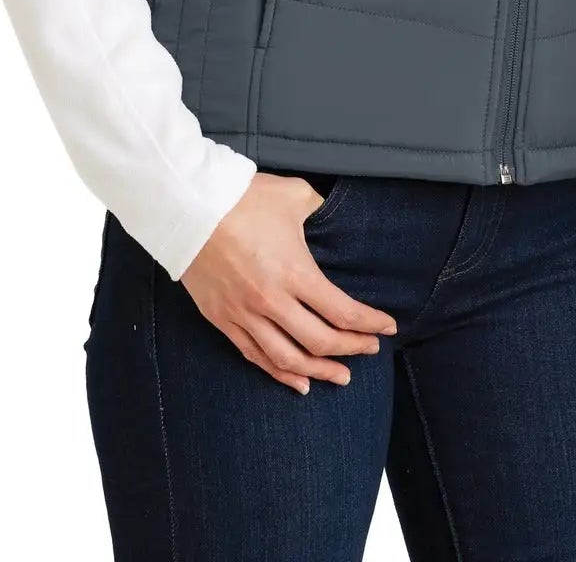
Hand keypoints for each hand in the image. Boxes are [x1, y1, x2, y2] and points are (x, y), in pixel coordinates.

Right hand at [180, 171, 397, 392]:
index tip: (387, 326)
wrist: (187, 205)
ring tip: (342, 377)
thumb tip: (329, 215)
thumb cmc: (243, 197)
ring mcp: (244, 314)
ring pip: (287, 359)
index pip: (342, 312)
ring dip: (319, 370)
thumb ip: (318, 209)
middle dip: (351, 349)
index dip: (369, 323)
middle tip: (370, 349)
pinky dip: (279, 373)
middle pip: (320, 341)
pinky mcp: (222, 318)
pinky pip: (255, 355)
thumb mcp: (293, 195)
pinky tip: (298, 381)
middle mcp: (271, 301)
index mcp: (294, 272)